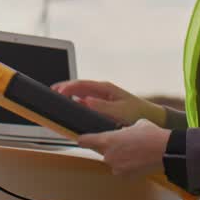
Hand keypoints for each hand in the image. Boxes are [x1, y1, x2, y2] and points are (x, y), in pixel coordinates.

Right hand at [51, 79, 165, 126]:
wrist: (149, 116)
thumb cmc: (136, 112)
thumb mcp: (119, 110)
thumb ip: (102, 106)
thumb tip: (85, 101)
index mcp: (105, 88)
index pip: (82, 84)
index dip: (68, 87)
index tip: (58, 92)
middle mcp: (102, 90)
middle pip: (78, 86)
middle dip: (64, 87)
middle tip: (51, 92)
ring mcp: (101, 96)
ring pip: (80, 92)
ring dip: (69, 94)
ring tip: (56, 97)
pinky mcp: (102, 104)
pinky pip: (85, 100)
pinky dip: (75, 101)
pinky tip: (70, 105)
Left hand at [77, 118, 170, 177]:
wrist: (164, 151)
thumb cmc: (150, 134)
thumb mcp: (134, 124)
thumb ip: (123, 129)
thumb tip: (122, 132)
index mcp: (107, 139)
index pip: (85, 140)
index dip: (83, 139)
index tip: (81, 139)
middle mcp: (108, 155)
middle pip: (102, 151)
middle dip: (109, 148)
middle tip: (124, 144)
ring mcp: (116, 167)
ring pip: (113, 161)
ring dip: (119, 158)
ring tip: (135, 152)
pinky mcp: (124, 176)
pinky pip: (122, 170)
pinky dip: (127, 167)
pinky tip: (138, 161)